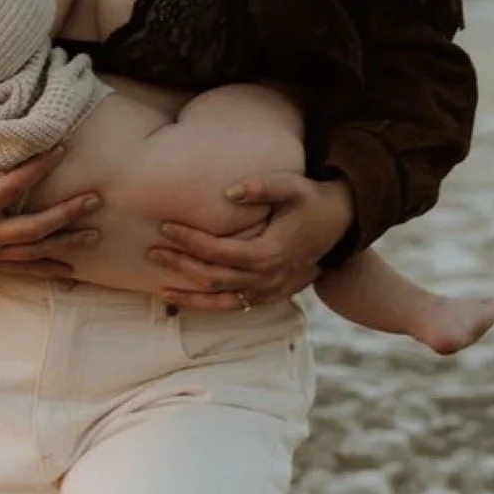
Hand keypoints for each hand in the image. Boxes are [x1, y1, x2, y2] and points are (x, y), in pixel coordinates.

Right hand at [0, 136, 98, 275]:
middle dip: (66, 214)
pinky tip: (72, 270)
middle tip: (95, 198)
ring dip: (67, 243)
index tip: (60, 150)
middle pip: (33, 228)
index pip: (11, 187)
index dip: (37, 168)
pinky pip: (23, 270)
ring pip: (34, 252)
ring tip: (96, 234)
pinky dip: (48, 271)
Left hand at [146, 171, 355, 309]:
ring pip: (221, 301)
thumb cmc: (312, 200)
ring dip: (189, 296)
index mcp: (268, 252)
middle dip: (180, 265)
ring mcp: (268, 291)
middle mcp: (266, 277)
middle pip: (214, 277)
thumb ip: (262, 187)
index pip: (219, 251)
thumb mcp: (292, 186)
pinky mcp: (269, 296)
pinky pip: (233, 307)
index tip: (165, 226)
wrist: (341, 225)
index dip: (190, 240)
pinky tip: (185, 302)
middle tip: (152, 250)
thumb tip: (228, 190)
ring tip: (158, 289)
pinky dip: (208, 307)